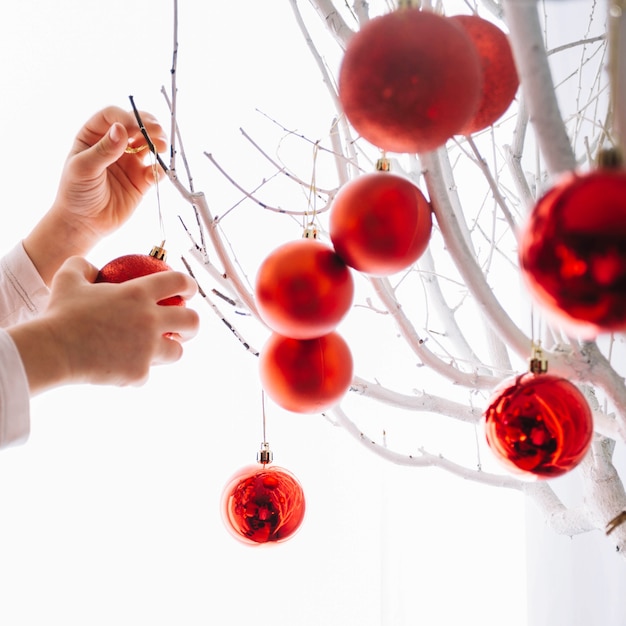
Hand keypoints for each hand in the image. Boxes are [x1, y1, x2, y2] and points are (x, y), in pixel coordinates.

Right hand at [8, 257, 198, 392]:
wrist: (52, 350)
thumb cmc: (59, 314)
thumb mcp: (68, 279)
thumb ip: (83, 267)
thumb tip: (93, 268)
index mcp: (138, 293)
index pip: (179, 282)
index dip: (189, 285)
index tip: (189, 291)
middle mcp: (150, 319)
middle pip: (192, 320)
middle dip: (193, 323)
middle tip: (184, 326)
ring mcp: (147, 348)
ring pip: (177, 352)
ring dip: (171, 349)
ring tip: (161, 349)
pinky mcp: (139, 372)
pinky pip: (145, 373)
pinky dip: (136, 372)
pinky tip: (123, 369)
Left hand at [24, 106, 167, 283]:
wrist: (83, 224)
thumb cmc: (75, 194)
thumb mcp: (83, 169)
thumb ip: (103, 150)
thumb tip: (121, 129)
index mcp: (93, 136)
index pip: (113, 117)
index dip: (126, 117)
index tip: (135, 126)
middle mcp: (114, 145)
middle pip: (135, 127)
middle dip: (148, 126)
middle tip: (158, 132)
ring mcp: (129, 162)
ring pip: (149, 145)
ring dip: (158, 144)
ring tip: (162, 148)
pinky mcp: (141, 180)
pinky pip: (155, 170)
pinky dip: (160, 170)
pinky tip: (155, 175)